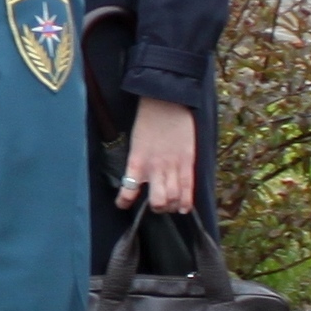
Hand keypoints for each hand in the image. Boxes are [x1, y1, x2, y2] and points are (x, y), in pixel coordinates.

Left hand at [119, 96, 197, 212]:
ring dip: (171, 206)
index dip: (124, 202)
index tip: (123, 204)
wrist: (166, 101)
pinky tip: (183, 208)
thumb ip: (138, 161)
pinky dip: (186, 202)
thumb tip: (138, 176)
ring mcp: (173, 166)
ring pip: (173, 198)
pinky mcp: (187, 161)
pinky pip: (188, 188)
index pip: (128, 191)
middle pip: (157, 201)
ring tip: (170, 205)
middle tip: (156, 205)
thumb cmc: (148, 119)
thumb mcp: (135, 143)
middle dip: (156, 208)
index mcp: (137, 162)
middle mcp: (154, 168)